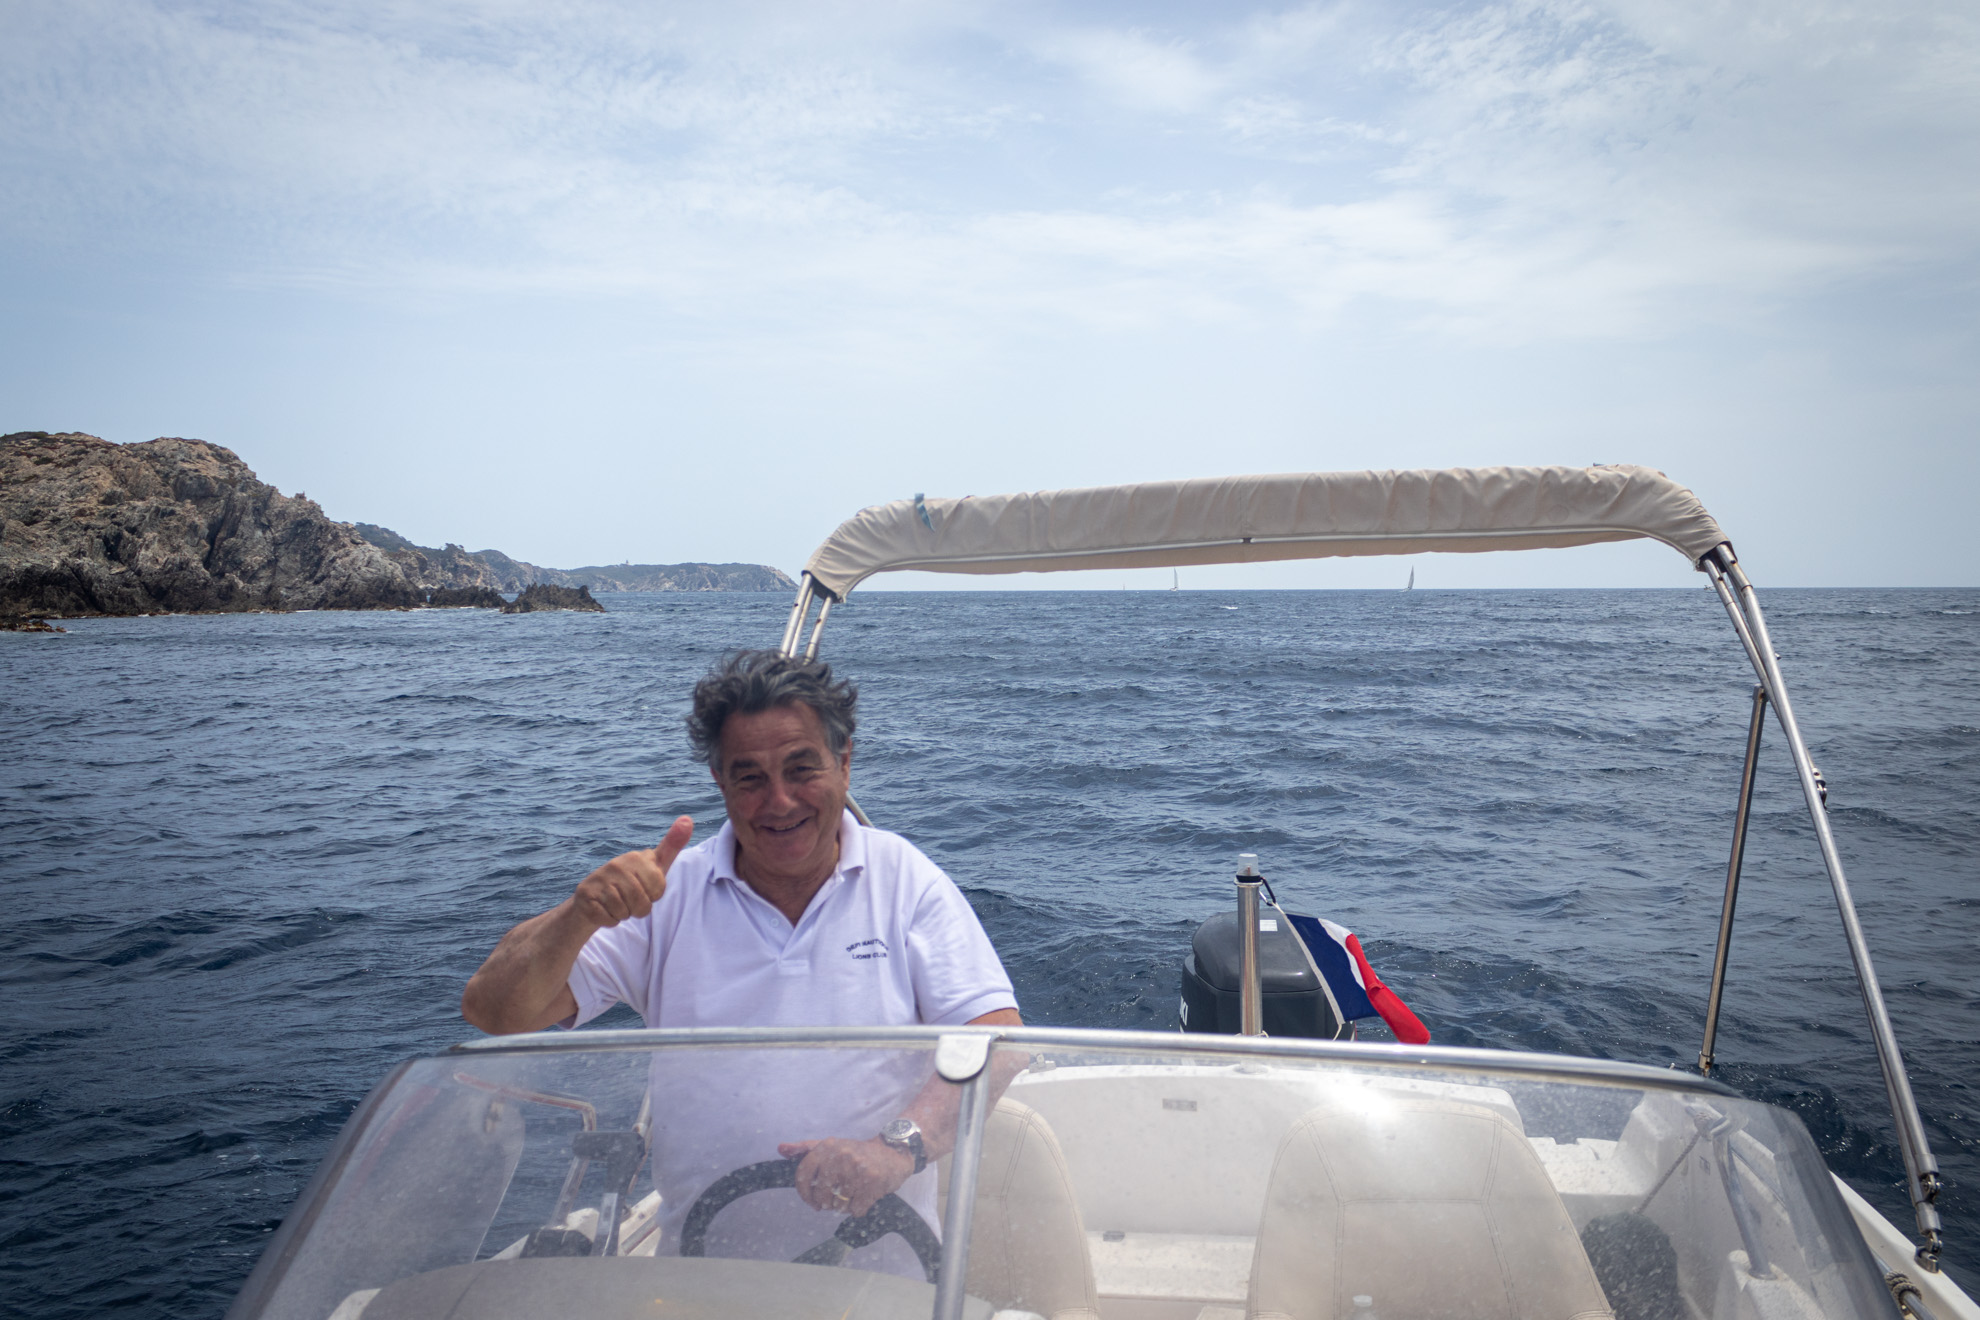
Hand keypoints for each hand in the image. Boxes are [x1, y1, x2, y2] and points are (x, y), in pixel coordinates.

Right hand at [570, 816, 692, 928]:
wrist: (594, 897)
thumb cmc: (632, 880)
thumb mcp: (655, 865)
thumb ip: (672, 845)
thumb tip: (688, 819)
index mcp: (636, 857)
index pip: (658, 891)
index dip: (653, 896)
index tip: (644, 888)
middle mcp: (616, 864)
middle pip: (642, 904)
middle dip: (638, 909)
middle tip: (629, 899)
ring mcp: (599, 879)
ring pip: (625, 913)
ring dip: (623, 914)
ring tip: (617, 903)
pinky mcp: (585, 895)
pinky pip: (609, 920)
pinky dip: (610, 921)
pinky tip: (604, 909)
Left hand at [779, 1137, 914, 1217]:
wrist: (893, 1153)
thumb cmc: (858, 1153)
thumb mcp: (832, 1145)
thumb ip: (806, 1148)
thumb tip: (781, 1148)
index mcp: (828, 1146)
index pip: (803, 1174)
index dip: (804, 1193)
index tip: (811, 1201)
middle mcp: (840, 1156)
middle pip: (821, 1195)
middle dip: (828, 1202)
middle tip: (838, 1196)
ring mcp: (857, 1170)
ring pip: (838, 1205)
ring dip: (844, 1206)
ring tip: (853, 1193)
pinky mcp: (872, 1184)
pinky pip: (855, 1210)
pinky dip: (859, 1209)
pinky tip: (865, 1197)